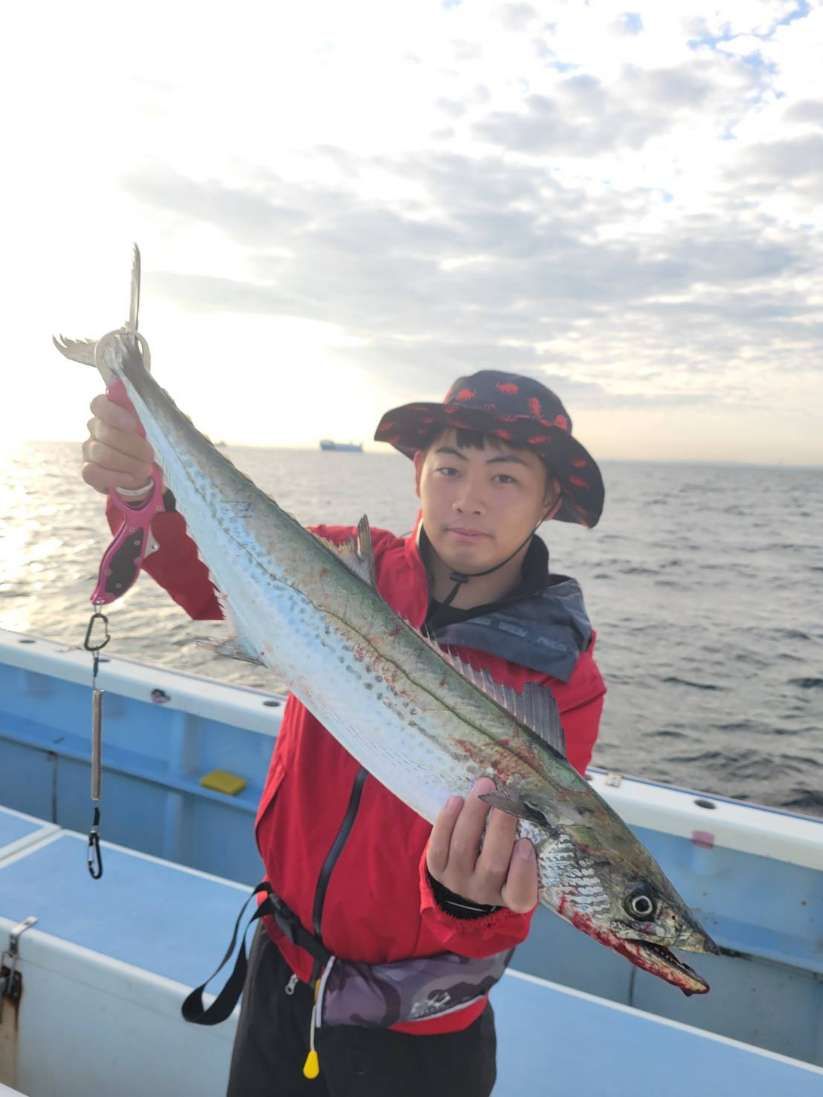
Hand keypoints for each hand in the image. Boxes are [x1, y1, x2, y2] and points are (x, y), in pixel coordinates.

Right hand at [82, 393, 155, 495]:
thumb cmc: (152, 442)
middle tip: (150, 456)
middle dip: (133, 446)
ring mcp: (89, 449)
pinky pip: (93, 473)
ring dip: (128, 463)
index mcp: (109, 411)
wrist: (148, 470)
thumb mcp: (156, 427)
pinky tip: (131, 478)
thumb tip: (156, 412)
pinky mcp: (88, 470)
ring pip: (102, 454)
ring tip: (145, 469)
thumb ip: (152, 416)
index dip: (114, 414)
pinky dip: (116, 477)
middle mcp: (95, 427)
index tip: (133, 425)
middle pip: (107, 433)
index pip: (100, 405)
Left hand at [426, 777, 537, 914]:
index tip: (526, 843)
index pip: (520, 893)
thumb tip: (526, 802)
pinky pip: (439, 845)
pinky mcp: (436, 870)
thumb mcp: (518, 865)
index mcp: (513, 897)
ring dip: (474, 812)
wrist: (464, 881)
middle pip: (492, 864)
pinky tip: (457, 799)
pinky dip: (447, 820)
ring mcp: (457, 881)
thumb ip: (525, 845)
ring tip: (484, 786)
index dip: (524, 870)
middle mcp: (484, 893)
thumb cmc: (503, 865)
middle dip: (500, 827)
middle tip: (507, 796)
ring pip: (463, 848)